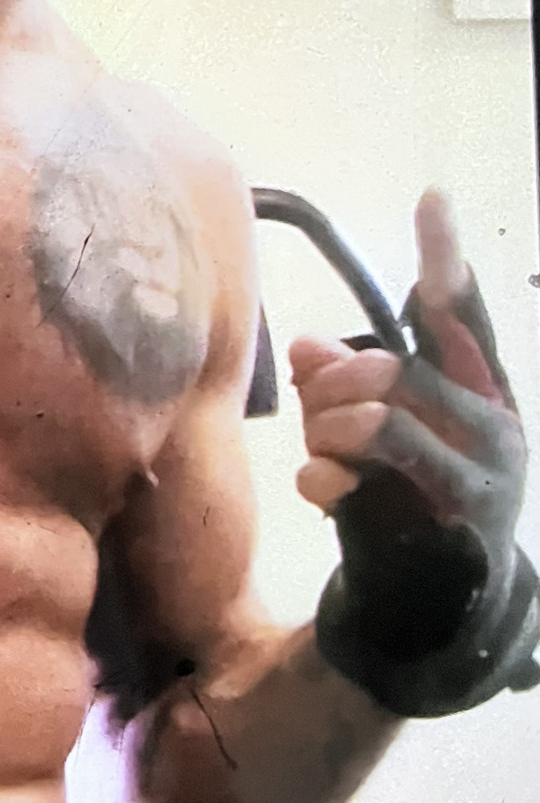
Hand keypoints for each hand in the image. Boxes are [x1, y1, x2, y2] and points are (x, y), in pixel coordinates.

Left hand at [288, 190, 537, 716]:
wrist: (441, 606)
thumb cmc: (413, 496)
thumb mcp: (385, 428)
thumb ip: (353, 381)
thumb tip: (306, 348)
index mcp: (487, 392)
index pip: (463, 317)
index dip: (445, 261)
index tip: (431, 196)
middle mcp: (495, 431)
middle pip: (393, 370)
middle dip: (333, 382)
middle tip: (313, 401)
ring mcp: (475, 484)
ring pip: (373, 422)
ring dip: (324, 430)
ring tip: (321, 448)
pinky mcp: (440, 531)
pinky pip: (352, 479)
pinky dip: (318, 479)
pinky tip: (323, 492)